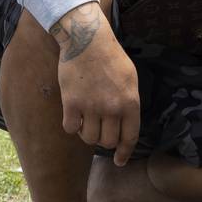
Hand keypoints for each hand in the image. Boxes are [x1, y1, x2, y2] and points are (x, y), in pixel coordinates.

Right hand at [49, 1, 140, 164]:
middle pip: (107, 141)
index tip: (119, 161)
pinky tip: (74, 116)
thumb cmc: (111, 57)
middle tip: (100, 131)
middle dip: (104, 141)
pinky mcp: (71, 103)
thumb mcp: (130, 79)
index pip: (129, 137)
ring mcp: (91, 107)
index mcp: (130, 102)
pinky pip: (71, 129)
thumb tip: (125, 125)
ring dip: (88, 134)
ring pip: (89, 138)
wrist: (87, 40)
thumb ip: (129, 103)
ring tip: (87, 121)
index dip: (124, 152)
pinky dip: (72, 126)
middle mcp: (112, 108)